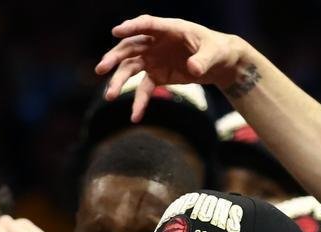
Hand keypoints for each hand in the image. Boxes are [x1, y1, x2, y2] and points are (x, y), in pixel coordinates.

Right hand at [95, 15, 245, 121]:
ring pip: (130, 69)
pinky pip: (143, 90)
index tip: (116, 32)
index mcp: (169, 29)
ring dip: (118, 81)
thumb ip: (203, 60)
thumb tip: (193, 68)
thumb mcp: (214, 53)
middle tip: (101, 69)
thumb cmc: (216, 50)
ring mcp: (153, 59)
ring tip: (109, 96)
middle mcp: (155, 43)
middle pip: (130, 48)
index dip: (131, 27)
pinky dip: (139, 102)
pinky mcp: (156, 76)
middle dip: (114, 58)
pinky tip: (135, 117)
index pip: (147, 25)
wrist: (218, 64)